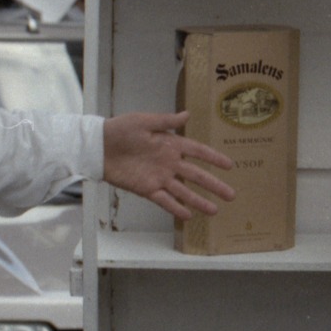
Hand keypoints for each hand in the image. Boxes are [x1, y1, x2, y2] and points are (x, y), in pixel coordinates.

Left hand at [103, 111, 233, 220]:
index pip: (197, 152)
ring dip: (199, 201)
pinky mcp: (146, 189)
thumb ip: (166, 122)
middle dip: (214, 185)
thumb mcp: (144, 121)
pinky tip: (188, 216)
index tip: (230, 165)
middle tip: (231, 195)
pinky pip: (164, 200)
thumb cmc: (120, 130)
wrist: (98, 147)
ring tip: (215, 211)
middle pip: (196, 175)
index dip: (213, 158)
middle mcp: (169, 163)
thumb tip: (187, 115)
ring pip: (184, 191)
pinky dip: (175, 208)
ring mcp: (159, 178)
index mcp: (170, 144)